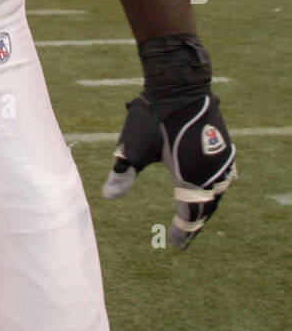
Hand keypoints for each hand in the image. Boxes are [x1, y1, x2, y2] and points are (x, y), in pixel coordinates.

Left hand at [102, 91, 236, 248]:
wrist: (178, 84)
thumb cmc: (152, 116)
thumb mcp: (133, 147)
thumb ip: (122, 173)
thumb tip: (107, 196)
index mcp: (189, 177)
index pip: (188, 214)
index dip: (182, 233)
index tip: (175, 246)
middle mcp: (210, 172)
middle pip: (204, 206)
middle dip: (193, 221)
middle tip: (182, 236)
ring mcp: (221, 158)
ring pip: (215, 192)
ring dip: (204, 205)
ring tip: (192, 215)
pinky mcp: (224, 146)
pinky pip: (221, 176)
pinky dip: (212, 188)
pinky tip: (204, 189)